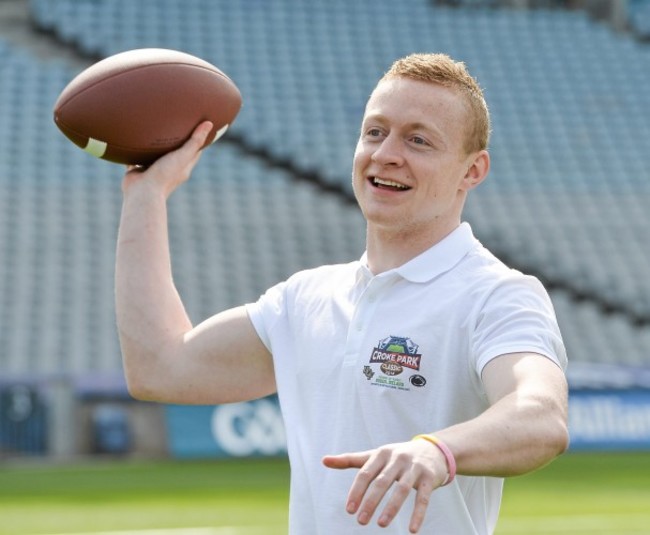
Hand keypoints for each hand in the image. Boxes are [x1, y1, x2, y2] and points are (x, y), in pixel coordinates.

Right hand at [122, 120, 213, 196]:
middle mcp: (168, 169)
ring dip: (153, 145)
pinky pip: (135, 159)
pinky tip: (130, 139)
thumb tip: (209, 124)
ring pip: (154, 155)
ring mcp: (152, 170)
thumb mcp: (183, 156)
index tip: (198, 125)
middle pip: (174, 152)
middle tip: (173, 122)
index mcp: (182, 168)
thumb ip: (194, 141)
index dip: (197, 139)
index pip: (193, 152)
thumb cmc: (164, 175)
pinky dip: (134, 151)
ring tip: (151, 128)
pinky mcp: (137, 171)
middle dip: (174, 140)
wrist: (142, 193)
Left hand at [322, 439, 448, 532]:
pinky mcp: (430, 477)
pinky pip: (423, 498)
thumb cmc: (396, 457)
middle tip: (360, 521)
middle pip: (381, 482)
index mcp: (381, 453)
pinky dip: (418, 514)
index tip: (349, 510)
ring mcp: (414, 467)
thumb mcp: (374, 456)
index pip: (365, 473)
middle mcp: (397, 459)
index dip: (356, 491)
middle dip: (370, 502)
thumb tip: (323, 460)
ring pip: (402, 489)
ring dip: (391, 508)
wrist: (432, 450)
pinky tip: (412, 530)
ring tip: (380, 524)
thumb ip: (350, 459)